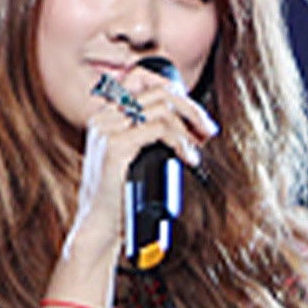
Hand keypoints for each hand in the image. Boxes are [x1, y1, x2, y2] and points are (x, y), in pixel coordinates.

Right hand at [64, 63, 218, 266]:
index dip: (176, 94)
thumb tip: (190, 124)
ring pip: (162, 108)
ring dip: (190, 126)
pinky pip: (159, 129)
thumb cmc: (121, 197)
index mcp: (105, 116)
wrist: (99, 227)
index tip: (196, 119)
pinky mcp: (114, 147)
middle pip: (158, 92)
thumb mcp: (135, 158)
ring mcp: (107, 130)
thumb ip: (150, 137)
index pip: (144, 81)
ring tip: (198, 148)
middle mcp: (103, 118)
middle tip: (208, 131)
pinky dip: (181, 142)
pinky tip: (188, 157)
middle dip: (191, 108)